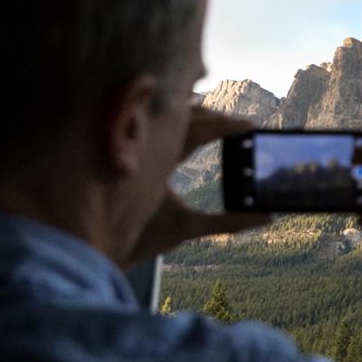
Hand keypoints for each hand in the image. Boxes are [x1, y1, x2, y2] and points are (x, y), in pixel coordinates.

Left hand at [123, 106, 271, 265]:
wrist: (96, 246)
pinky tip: (190, 124)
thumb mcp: (185, 227)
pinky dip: (177, 123)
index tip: (251, 126)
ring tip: (217, 120)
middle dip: (214, 117)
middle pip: (184, 117)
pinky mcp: (130, 154)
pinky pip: (156, 128)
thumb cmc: (138, 237)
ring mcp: (136, 148)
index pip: (199, 131)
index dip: (227, 126)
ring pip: (167, 118)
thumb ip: (227, 222)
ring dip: (194, 114)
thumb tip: (265, 218)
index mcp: (159, 161)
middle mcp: (145, 148)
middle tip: (240, 125)